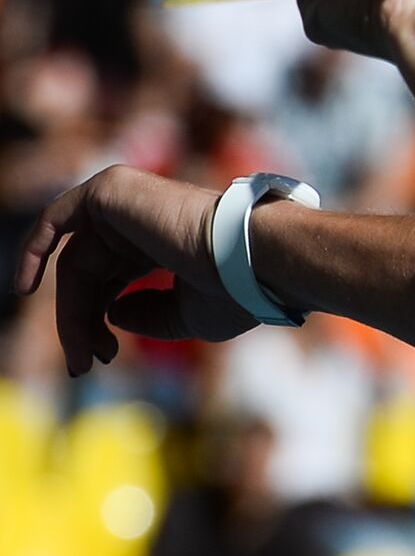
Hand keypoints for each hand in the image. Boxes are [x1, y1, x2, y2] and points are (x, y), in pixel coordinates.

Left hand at [12, 166, 255, 375]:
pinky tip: (25, 287)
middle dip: (80, 322)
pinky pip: (56, 219)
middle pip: (89, 276)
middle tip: (84, 364)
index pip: (111, 282)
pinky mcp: (111, 191)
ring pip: (75, 261)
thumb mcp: (185, 317)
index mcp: (165, 244)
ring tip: (80, 351)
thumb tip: (112, 316)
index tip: (100, 360)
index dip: (97, 322)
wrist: (249, 260)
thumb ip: (147, 316)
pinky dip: (34, 250)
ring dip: (68, 310)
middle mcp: (145, 221)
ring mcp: (128, 202)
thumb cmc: (233, 290)